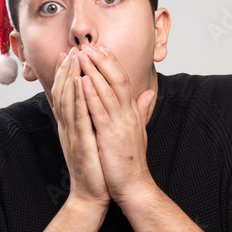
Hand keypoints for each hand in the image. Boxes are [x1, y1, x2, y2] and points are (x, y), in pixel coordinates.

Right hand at [50, 48, 108, 207]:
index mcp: (72, 126)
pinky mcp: (80, 142)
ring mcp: (71, 134)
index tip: (70, 55)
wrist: (91, 195)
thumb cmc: (95, 168)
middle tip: (69, 50)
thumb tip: (98, 106)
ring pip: (67, 100)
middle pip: (62, 93)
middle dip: (65, 70)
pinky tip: (78, 82)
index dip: (66, 75)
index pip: (66, 95)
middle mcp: (68, 127)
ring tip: (73, 58)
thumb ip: (94, 121)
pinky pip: (77, 116)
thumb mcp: (94, 140)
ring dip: (69, 77)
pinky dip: (76, 97)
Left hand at [77, 44, 156, 204]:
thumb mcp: (139, 131)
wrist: (134, 187)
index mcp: (132, 113)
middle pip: (117, 79)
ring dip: (94, 71)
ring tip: (82, 55)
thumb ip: (142, 110)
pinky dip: (90, 94)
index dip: (112, 63)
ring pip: (108, 91)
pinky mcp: (111, 136)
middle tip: (89, 44)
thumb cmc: (132, 162)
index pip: (123, 81)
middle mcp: (129, 115)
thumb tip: (150, 93)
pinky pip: (100, 111)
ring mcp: (121, 124)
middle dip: (102, 60)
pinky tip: (81, 81)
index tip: (101, 47)